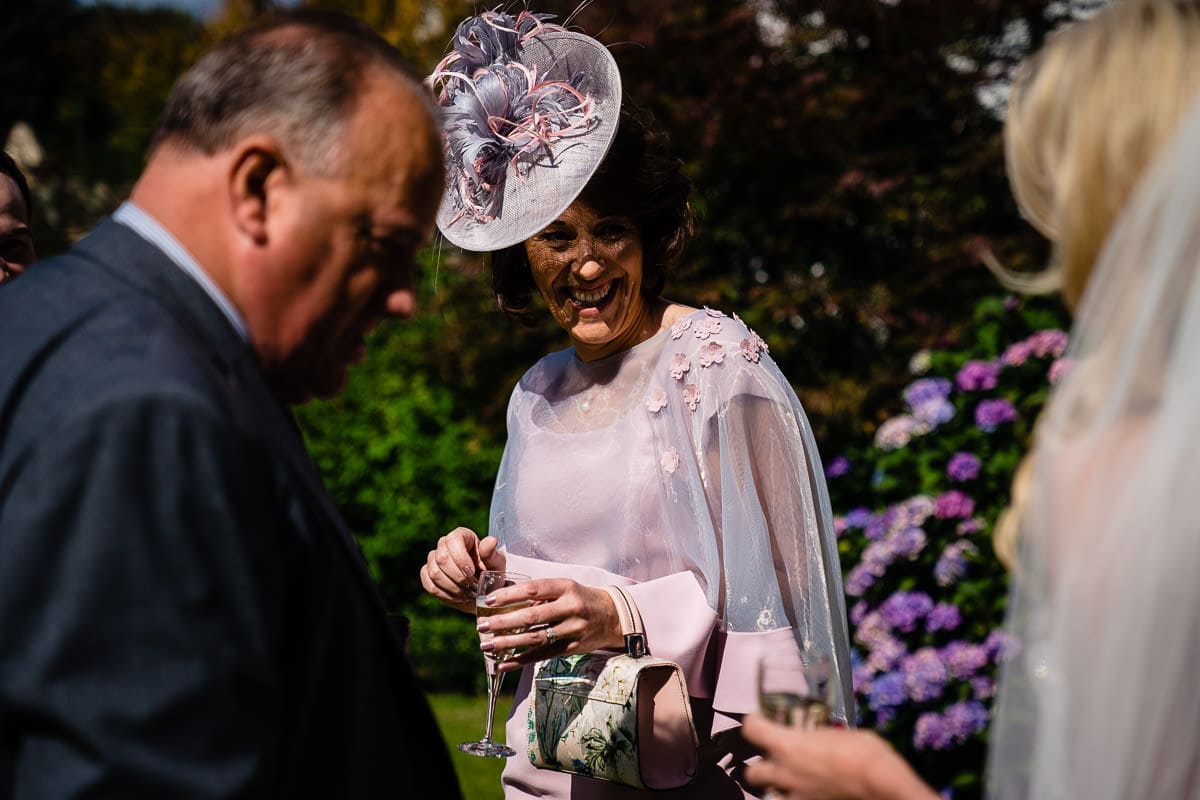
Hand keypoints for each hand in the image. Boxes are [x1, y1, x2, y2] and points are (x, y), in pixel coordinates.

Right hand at [418, 528, 504, 613]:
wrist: (484, 592)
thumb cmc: (491, 574)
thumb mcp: (496, 565)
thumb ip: (491, 554)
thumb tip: (491, 540)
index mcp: (462, 536)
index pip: (453, 540)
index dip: (460, 558)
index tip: (472, 573)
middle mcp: (444, 544)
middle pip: (441, 558)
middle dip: (458, 577)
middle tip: (472, 588)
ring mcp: (433, 559)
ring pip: (434, 573)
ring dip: (452, 588)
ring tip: (468, 594)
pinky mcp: (427, 574)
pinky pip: (429, 584)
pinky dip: (444, 595)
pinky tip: (458, 598)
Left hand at [476, 578, 622, 670]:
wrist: (614, 617)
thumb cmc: (582, 599)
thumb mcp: (566, 588)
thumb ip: (541, 594)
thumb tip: (507, 602)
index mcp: (566, 587)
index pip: (533, 589)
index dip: (510, 595)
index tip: (490, 601)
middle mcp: (570, 608)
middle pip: (532, 617)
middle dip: (503, 622)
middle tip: (482, 626)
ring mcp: (572, 630)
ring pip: (535, 638)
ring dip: (508, 644)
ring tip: (487, 645)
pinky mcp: (571, 648)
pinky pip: (542, 655)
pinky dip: (521, 661)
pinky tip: (504, 664)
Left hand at [741, 715, 936, 799]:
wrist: (878, 782)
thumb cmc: (860, 749)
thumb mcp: (835, 733)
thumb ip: (816, 736)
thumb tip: (815, 738)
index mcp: (786, 745)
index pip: (751, 729)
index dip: (754, 722)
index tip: (760, 719)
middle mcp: (784, 773)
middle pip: (752, 773)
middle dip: (760, 765)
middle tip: (774, 757)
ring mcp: (796, 795)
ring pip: (770, 794)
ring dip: (778, 786)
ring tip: (791, 780)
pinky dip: (799, 795)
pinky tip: (811, 790)